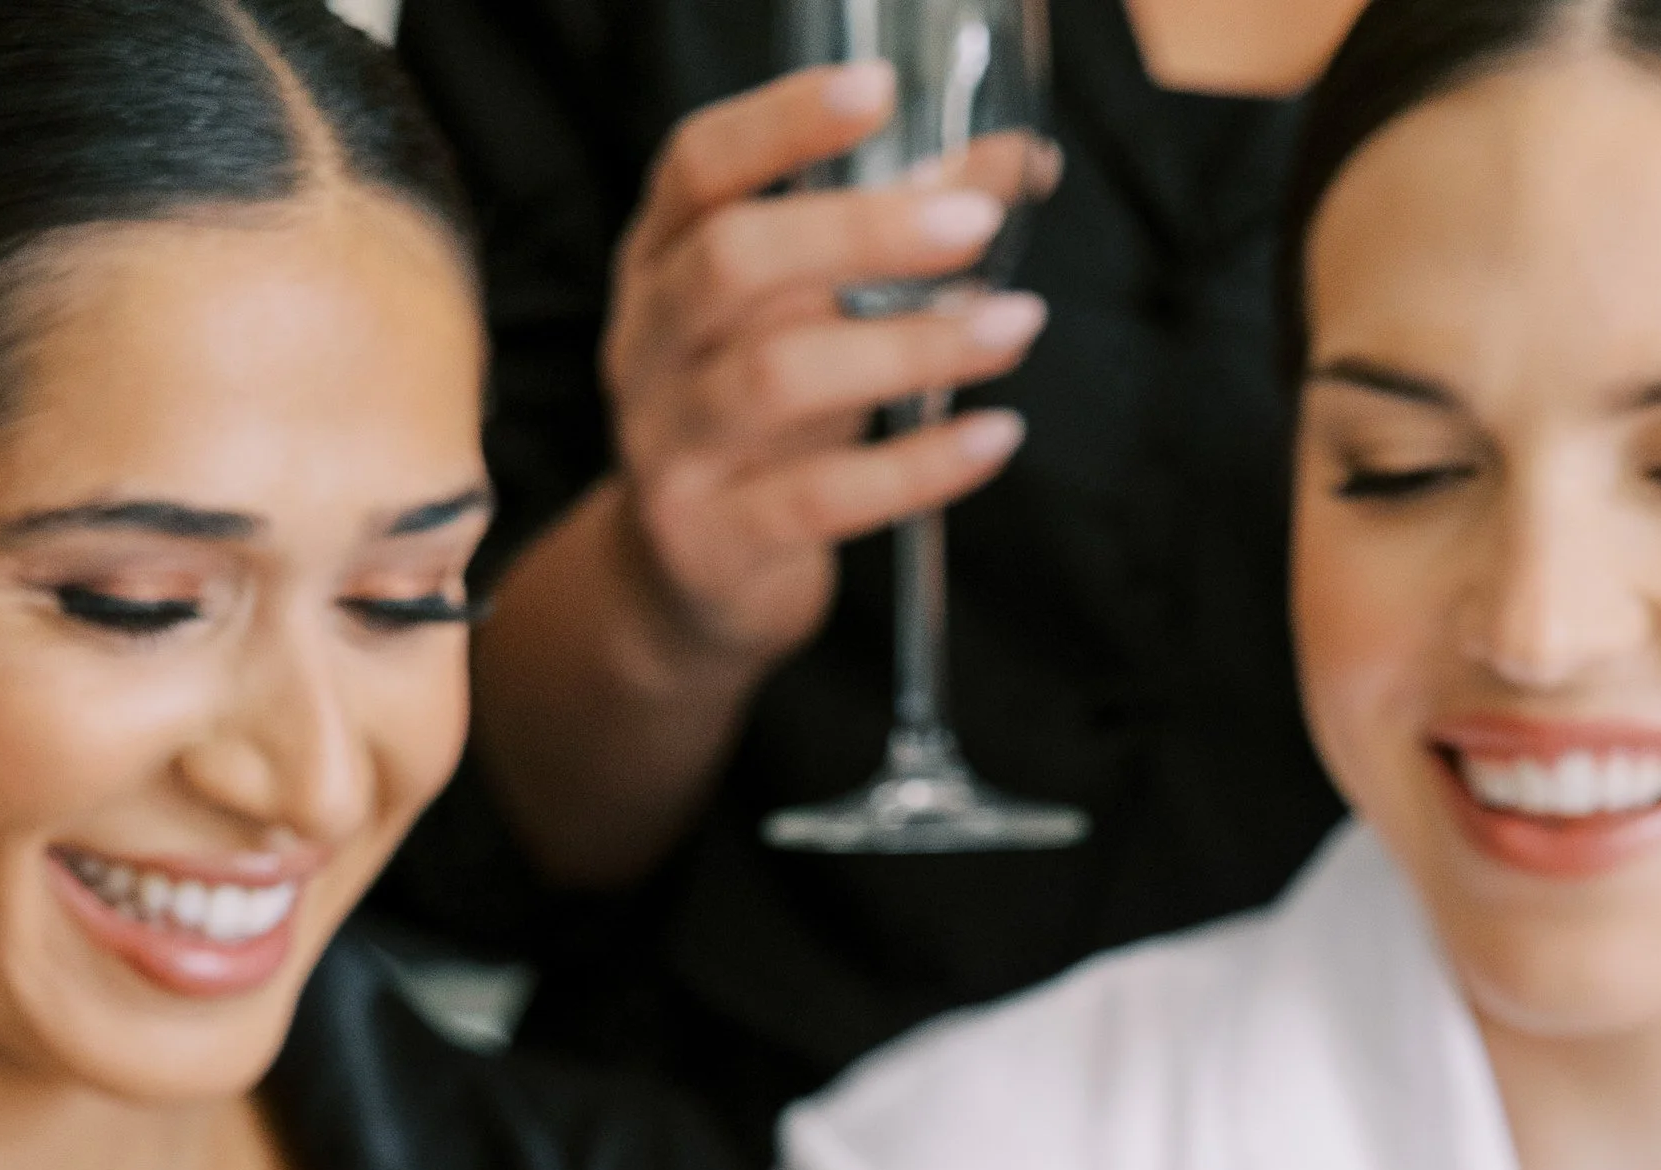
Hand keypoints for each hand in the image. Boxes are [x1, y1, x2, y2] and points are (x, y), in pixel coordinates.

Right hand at [600, 62, 1049, 682]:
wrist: (685, 590)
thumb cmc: (761, 431)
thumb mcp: (806, 322)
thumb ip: (887, 243)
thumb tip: (1009, 165)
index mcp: (659, 262)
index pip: (700, 166)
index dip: (784, 122)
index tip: (879, 88)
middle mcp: (646, 343)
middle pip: (735, 261)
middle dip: (862, 232)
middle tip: (975, 225)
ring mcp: (669, 446)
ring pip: (779, 378)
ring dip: (910, 348)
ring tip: (1013, 326)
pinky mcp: (711, 540)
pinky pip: (821, 498)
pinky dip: (919, 467)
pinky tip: (994, 436)